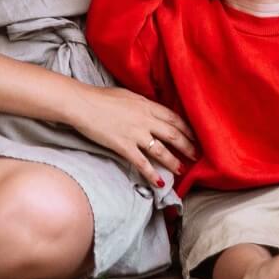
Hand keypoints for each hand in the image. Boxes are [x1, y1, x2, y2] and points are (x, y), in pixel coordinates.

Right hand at [68, 83, 197, 186]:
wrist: (83, 104)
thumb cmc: (101, 97)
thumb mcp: (128, 95)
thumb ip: (142, 104)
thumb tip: (150, 110)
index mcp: (147, 105)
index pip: (174, 118)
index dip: (187, 129)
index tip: (194, 136)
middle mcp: (146, 120)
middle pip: (173, 134)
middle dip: (187, 146)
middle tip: (196, 156)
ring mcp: (136, 134)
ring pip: (162, 151)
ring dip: (174, 162)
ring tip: (182, 170)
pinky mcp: (124, 146)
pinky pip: (142, 163)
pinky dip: (151, 174)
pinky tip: (159, 183)